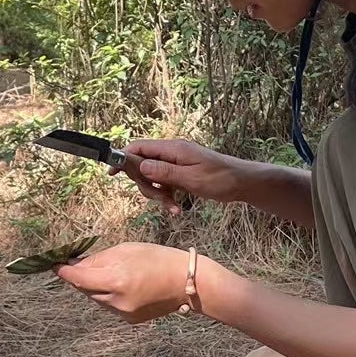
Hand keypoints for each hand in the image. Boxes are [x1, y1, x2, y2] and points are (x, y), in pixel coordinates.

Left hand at [56, 242, 187, 322]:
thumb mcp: (127, 250)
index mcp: (116, 280)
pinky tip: (124, 286)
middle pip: (85, 289)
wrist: (187, 283)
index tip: (54, 265)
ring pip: (96, 298)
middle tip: (81, 263)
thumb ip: (99, 259)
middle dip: (81, 277)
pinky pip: (109, 306)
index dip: (63, 272)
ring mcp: (123, 313)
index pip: (78, 279)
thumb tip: (75, 265)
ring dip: (95, 286)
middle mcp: (117, 301)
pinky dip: (109, 296)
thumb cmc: (158, 259)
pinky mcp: (129, 320)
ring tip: (114, 273)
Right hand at [121, 138, 235, 213]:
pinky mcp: (180, 174)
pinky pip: (164, 184)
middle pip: (142, 165)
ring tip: (172, 206)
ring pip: (152, 178)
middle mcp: (172, 153)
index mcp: (173, 148)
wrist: (242, 183)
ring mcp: (176, 163)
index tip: (112, 173)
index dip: (123, 158)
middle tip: (160, 198)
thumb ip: (165, 172)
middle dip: (146, 185)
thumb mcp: (191, 178)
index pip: (139, 148)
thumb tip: (140, 166)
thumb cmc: (220, 179)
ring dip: (157, 194)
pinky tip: (175, 208)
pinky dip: (166, 196)